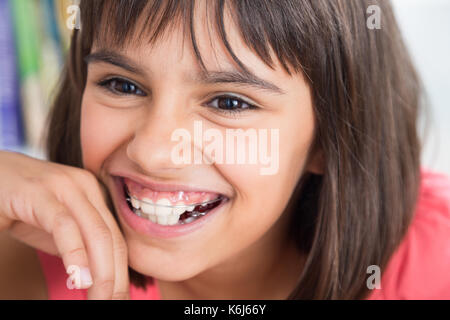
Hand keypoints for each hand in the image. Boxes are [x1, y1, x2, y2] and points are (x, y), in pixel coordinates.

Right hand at [0, 151, 128, 298]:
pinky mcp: (40, 191)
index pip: (116, 238)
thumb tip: (97, 276)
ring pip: (96, 233)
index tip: (120, 297)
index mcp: (93, 193)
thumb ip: (77, 246)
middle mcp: (85, 186)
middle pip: (112, 238)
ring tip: (100, 299)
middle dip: (116, 277)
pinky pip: (64, 226)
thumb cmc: (17, 204)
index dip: (121, 271)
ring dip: (101, 273)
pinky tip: (78, 279)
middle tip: (115, 303)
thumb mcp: (53, 229)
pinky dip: (75, 255)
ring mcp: (65, 185)